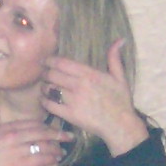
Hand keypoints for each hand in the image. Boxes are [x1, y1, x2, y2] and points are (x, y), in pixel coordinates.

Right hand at [0, 118, 65, 165]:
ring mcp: (18, 148)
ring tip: (62, 151)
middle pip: (42, 131)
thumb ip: (12, 135)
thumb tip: (28, 136)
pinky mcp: (20, 163)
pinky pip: (42, 158)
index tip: (56, 128)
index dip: (48, 125)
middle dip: (58, 133)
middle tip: (69, 136)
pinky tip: (56, 159)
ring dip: (56, 148)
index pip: (34, 123)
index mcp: (8, 127)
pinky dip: (52, 158)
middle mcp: (15, 134)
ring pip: (44, 145)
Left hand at [41, 41, 147, 156]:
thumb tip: (119, 40)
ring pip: (49, 88)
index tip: (46, 61)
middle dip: (46, 73)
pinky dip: (44, 101)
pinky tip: (46, 100)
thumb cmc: (121, 101)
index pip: (62, 62)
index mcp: (89, 74)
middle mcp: (79, 84)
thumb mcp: (120, 78)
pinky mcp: (69, 114)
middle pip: (52, 74)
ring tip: (45, 87)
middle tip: (44, 75)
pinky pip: (49, 104)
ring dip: (44, 86)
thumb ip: (114, 58)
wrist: (120, 125)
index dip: (50, 60)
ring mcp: (73, 100)